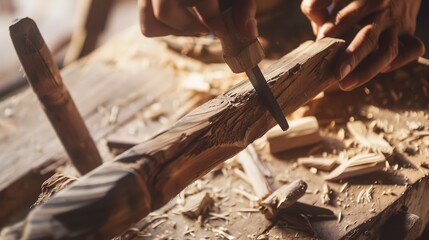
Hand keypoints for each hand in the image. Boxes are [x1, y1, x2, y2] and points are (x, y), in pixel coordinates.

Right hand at [138, 0, 257, 38]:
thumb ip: (244, 9)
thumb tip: (248, 34)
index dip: (212, 18)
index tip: (222, 30)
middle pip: (164, 11)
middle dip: (188, 26)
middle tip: (206, 28)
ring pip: (150, 20)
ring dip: (175, 30)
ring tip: (194, 24)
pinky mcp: (145, 0)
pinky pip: (146, 22)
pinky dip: (164, 29)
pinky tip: (182, 21)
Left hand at [301, 0, 425, 90]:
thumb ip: (320, 1)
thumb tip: (312, 11)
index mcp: (364, 0)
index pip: (346, 17)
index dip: (333, 31)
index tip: (320, 44)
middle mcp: (383, 12)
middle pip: (367, 37)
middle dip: (352, 57)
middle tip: (336, 74)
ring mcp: (397, 25)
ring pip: (387, 51)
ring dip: (367, 70)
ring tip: (346, 84)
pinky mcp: (409, 34)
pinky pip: (413, 49)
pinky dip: (400, 61)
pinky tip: (382, 70)